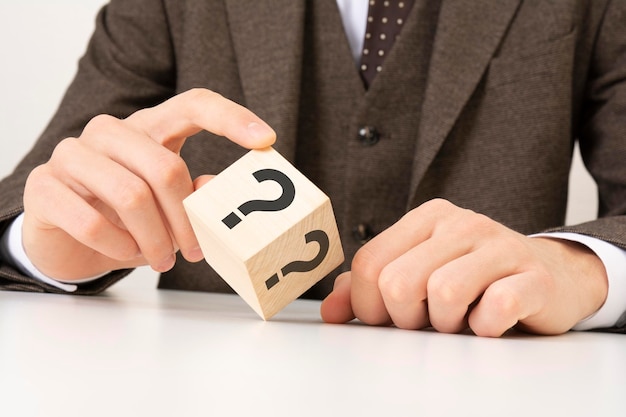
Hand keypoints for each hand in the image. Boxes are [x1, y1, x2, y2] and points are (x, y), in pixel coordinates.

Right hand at [22, 88, 275, 279]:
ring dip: (154, 239)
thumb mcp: (168, 209)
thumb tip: (219, 190)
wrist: (67, 240)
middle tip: (194, 252)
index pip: (193, 104)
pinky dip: (118, 247)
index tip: (266, 140)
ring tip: (161, 260)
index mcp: (149, 128)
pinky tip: (126, 253)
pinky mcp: (44, 185)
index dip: (231, 118)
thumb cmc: (127, 220)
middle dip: (186, 221)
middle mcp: (110, 132)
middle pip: (166, 167)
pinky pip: (91, 221)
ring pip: (131, 196)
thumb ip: (195, 196)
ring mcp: (73, 154)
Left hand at [321, 199, 607, 336]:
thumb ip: (369, 287)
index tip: (388, 317)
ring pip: (444, 293)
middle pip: (398, 282)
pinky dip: (485, 327)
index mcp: (426, 218)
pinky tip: (490, 320)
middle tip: (427, 320)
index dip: (368, 305)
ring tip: (461, 318)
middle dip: (406, 317)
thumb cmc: (474, 278)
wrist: (550, 276)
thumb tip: (330, 311)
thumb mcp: (417, 274)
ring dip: (446, 324)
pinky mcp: (533, 275)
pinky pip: (495, 308)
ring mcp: (499, 245)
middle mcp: (461, 223)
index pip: (369, 264)